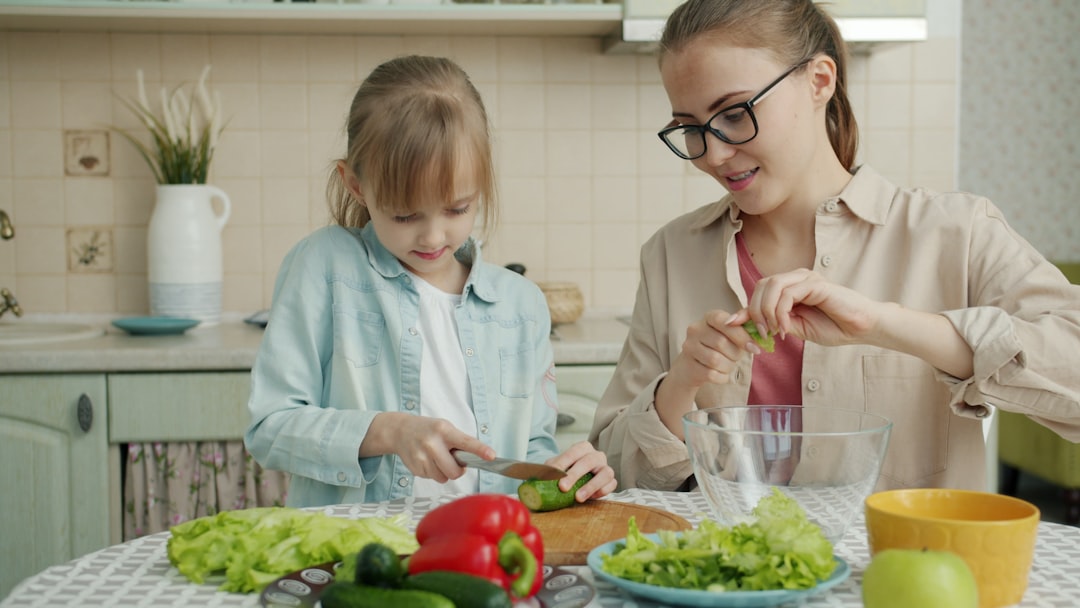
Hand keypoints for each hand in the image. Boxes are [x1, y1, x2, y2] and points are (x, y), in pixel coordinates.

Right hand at [362, 412, 493, 482]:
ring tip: (436, 458)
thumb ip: (459, 442)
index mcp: (444, 430)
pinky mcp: (415, 468)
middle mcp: (432, 444)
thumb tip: (476, 458)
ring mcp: (422, 457)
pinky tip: (427, 460)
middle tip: (453, 461)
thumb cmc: (428, 429)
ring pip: (443, 478)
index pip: (466, 442)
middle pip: (454, 471)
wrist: (400, 431)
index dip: (480, 450)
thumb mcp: (445, 428)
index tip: (492, 456)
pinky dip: (433, 472)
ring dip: (444, 472)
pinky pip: (432, 479)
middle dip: (457, 470)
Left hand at [545, 441, 616, 501]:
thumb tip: (538, 477)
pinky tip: (591, 497)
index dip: (563, 463)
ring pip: (605, 473)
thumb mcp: (556, 468)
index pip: (573, 452)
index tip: (554, 474)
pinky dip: (602, 491)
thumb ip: (549, 470)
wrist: (577, 481)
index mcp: (582, 448)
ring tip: (578, 497)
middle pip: (588, 462)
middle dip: (574, 475)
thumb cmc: (567, 471)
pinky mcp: (611, 480)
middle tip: (563, 487)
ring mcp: (605, 467)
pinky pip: (612, 484)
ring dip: (591, 486)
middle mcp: (596, 455)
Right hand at [654, 309, 761, 437]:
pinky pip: (711, 374)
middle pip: (721, 343)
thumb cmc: (717, 346)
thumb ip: (745, 327)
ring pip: (715, 360)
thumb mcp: (730, 333)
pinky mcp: (689, 366)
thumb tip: (760, 332)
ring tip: (728, 365)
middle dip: (735, 354)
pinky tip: (721, 374)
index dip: (741, 335)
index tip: (754, 347)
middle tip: (737, 357)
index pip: (724, 321)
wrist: (692, 366)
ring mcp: (689, 348)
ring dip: (728, 366)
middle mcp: (695, 330)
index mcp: (708, 317)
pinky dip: (722, 377)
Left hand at [742, 268, 883, 345]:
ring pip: (771, 286)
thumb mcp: (796, 327)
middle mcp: (797, 278)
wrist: (862, 328)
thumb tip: (748, 323)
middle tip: (762, 333)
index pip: (760, 291)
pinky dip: (780, 313)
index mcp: (791, 287)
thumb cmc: (834, 327)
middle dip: (755, 311)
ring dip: (766, 312)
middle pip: (761, 285)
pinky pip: (787, 294)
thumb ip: (775, 322)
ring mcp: (806, 278)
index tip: (731, 323)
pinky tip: (785, 328)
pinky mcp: (815, 284)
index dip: (744, 307)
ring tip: (774, 331)